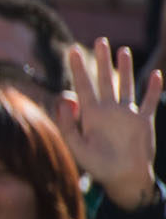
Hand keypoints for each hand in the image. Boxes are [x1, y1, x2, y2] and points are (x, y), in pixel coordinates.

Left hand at [58, 39, 162, 210]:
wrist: (122, 178)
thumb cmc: (98, 165)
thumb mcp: (77, 146)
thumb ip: (67, 124)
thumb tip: (64, 100)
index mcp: (90, 114)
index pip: (82, 86)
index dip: (77, 68)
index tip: (71, 50)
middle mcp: (108, 110)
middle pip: (104, 79)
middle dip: (102, 60)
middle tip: (100, 40)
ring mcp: (126, 114)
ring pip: (125, 85)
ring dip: (125, 68)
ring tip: (122, 50)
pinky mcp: (143, 122)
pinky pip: (148, 102)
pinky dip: (152, 89)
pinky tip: (155, 74)